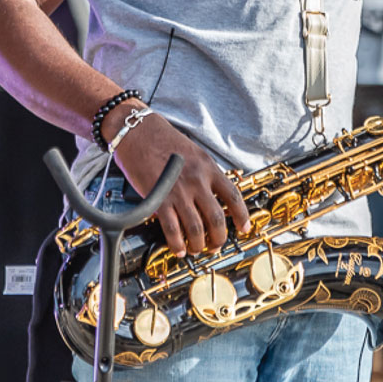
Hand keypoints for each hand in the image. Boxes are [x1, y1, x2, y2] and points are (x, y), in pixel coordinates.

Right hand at [110, 109, 250, 256]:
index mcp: (209, 168)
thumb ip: (206, 174)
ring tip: (196, 249)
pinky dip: (177, 244)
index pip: (234, 196)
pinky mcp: (158, 200)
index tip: (244, 228)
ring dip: (198, 245)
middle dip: (219, 238)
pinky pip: (172, 230)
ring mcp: (178, 192)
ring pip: (196, 229)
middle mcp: (197, 181)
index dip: (242, 217)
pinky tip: (179, 249)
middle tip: (216, 245)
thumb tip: (214, 196)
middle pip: (217, 219)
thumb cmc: (164, 140)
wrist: (138, 132)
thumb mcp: (195, 153)